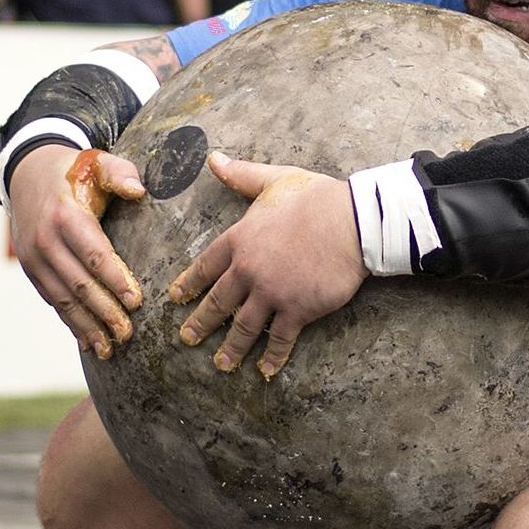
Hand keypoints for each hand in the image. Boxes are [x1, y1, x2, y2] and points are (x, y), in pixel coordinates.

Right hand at [11, 145, 145, 355]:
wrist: (26, 173)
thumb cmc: (73, 170)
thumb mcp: (97, 162)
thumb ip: (119, 174)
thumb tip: (138, 191)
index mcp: (65, 215)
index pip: (93, 254)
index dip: (115, 279)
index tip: (137, 302)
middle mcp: (45, 240)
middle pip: (78, 283)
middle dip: (104, 312)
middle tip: (128, 334)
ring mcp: (34, 258)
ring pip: (63, 298)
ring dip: (86, 326)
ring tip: (110, 349)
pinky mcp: (30, 269)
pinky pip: (52, 300)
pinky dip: (70, 322)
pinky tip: (87, 340)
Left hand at [167, 153, 362, 377]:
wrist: (352, 222)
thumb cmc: (314, 198)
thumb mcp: (273, 180)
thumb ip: (241, 174)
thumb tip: (213, 158)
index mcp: (239, 240)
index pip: (205, 266)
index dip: (189, 284)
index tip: (176, 299)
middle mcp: (249, 270)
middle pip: (218, 302)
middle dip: (200, 323)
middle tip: (186, 339)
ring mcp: (272, 293)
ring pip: (244, 327)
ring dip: (231, 348)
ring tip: (220, 364)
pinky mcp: (298, 309)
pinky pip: (280, 338)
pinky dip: (272, 357)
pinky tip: (265, 371)